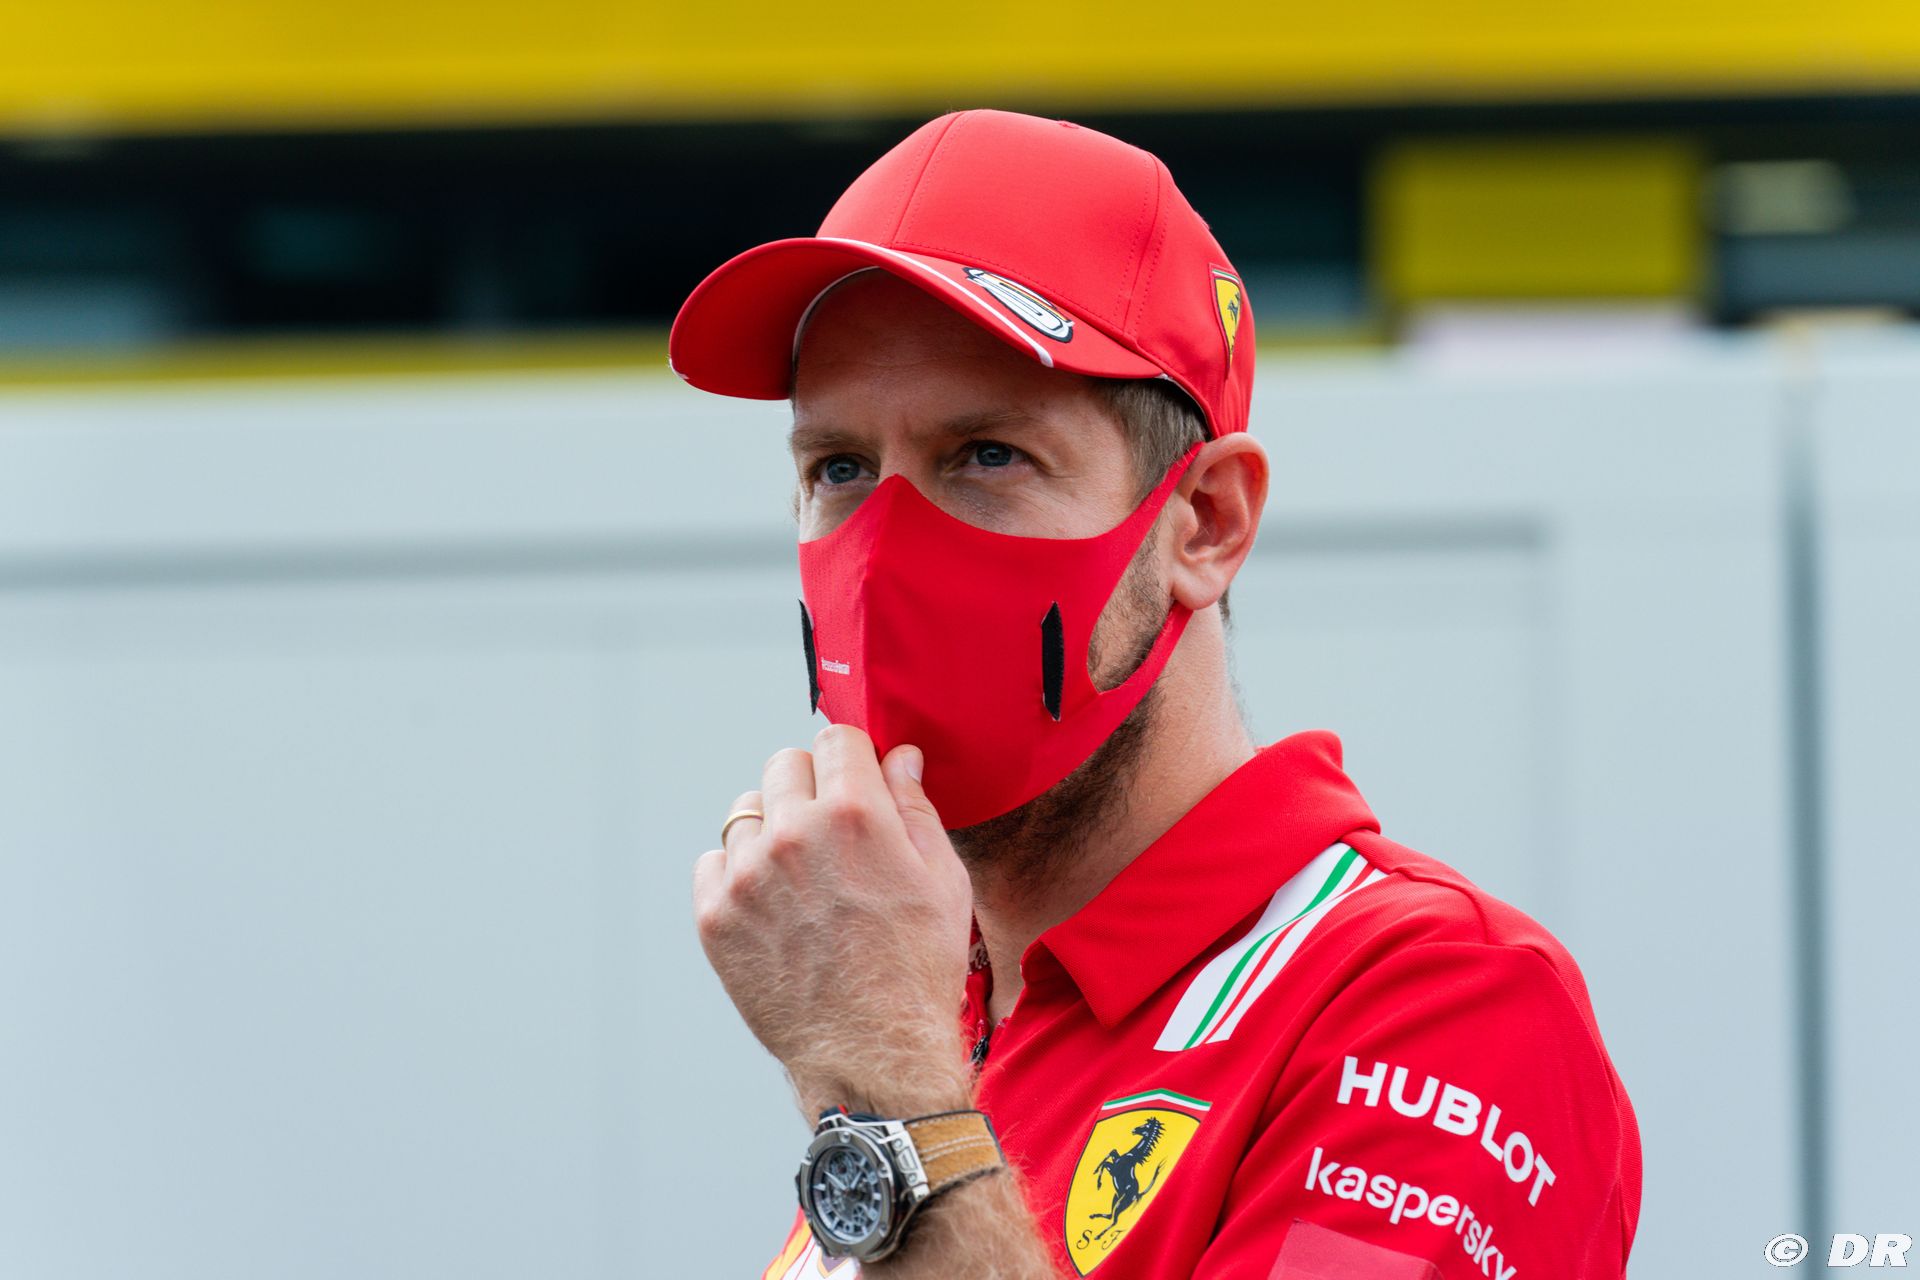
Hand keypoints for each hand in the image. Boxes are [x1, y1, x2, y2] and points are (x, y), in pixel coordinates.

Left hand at [693, 725, 975, 1117]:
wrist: (874, 1056)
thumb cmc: (919, 969)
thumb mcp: (943, 880)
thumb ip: (915, 807)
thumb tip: (898, 758)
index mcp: (853, 814)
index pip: (834, 738)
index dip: (851, 758)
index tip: (856, 782)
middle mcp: (791, 834)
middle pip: (784, 766)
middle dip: (810, 787)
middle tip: (832, 834)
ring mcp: (747, 876)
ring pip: (746, 813)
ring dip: (771, 831)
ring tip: (802, 878)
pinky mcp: (716, 917)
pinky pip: (714, 863)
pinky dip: (738, 874)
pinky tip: (773, 906)